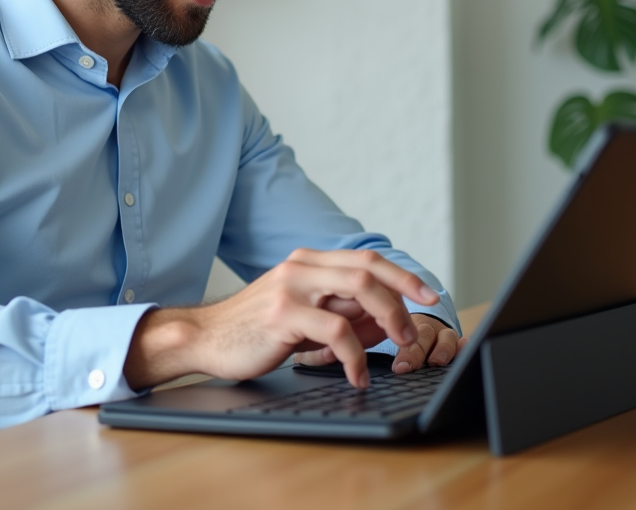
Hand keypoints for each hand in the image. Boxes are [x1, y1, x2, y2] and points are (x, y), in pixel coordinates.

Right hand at [123, 248, 440, 390]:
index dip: (403, 276)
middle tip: (417, 329)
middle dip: (404, 296)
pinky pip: (336, 329)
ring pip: (359, 290)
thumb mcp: (303, 317)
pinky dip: (356, 355)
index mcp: (308, 262)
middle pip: (369, 269)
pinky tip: (357, 375)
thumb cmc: (255, 330)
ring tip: (398, 348)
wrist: (205, 338)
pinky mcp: (283, 313)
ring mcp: (292, 286)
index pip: (367, 260)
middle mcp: (302, 266)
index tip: (430, 296)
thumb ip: (341, 313)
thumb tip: (386, 321)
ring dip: (388, 321)